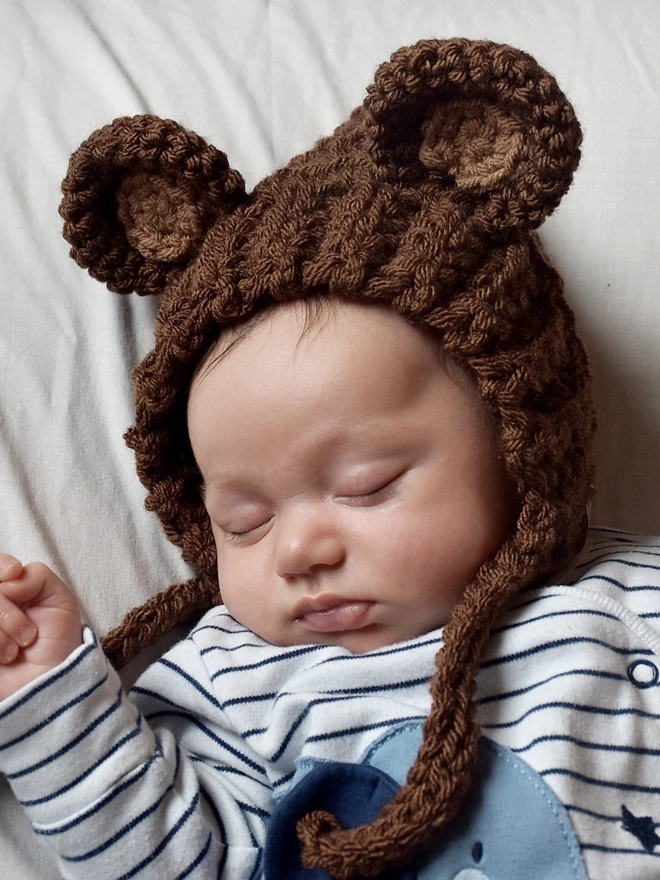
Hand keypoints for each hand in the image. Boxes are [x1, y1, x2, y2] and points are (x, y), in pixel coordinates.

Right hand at [0, 554, 82, 700]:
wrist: (47, 685)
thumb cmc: (54, 644)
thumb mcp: (60, 600)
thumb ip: (38, 576)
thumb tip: (9, 578)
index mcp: (9, 588)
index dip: (2, 565)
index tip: (13, 574)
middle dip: (7, 611)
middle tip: (27, 636)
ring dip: (2, 629)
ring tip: (16, 651)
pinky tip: (4, 657)